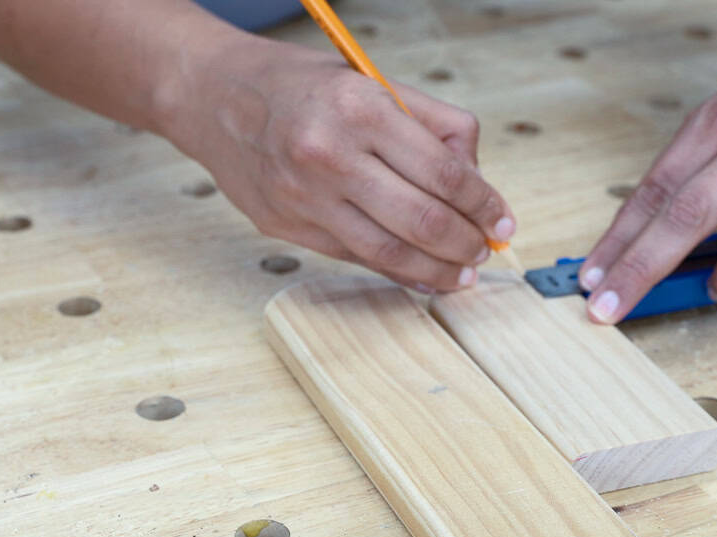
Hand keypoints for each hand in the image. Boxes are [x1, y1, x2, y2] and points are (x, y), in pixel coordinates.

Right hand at [164, 37, 514, 292]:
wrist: (214, 98)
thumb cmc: (304, 89)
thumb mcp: (374, 83)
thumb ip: (436, 126)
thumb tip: (479, 184)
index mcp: (360, 109)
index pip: (444, 172)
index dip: (484, 204)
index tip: (502, 221)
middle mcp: (330, 155)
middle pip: (422, 220)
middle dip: (466, 243)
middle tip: (486, 250)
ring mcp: (304, 197)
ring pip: (389, 252)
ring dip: (437, 270)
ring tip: (462, 273)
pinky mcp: (286, 227)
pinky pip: (355, 258)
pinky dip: (396, 271)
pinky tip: (422, 273)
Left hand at [579, 46, 716, 322]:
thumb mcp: (704, 127)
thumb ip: (673, 181)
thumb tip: (628, 249)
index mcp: (715, 127)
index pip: (655, 191)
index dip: (618, 241)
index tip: (591, 280)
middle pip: (692, 214)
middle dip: (643, 268)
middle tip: (612, 306)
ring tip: (716, 290)